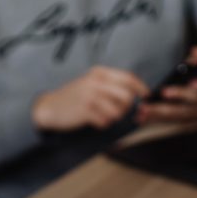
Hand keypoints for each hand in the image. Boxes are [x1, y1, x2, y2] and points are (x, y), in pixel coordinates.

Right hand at [32, 66, 148, 130]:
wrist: (50, 107)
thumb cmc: (74, 97)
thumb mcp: (91, 83)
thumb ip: (110, 85)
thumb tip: (134, 94)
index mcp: (99, 73)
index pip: (128, 78)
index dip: (141, 88)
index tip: (146, 96)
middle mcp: (96, 82)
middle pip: (127, 96)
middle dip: (127, 108)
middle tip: (119, 112)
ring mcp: (90, 96)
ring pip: (118, 111)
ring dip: (114, 117)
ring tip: (103, 116)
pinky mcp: (85, 110)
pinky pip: (105, 121)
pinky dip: (102, 124)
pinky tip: (94, 121)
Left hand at [137, 47, 196, 124]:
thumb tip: (195, 51)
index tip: (193, 83)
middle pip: (190, 106)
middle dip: (173, 101)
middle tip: (160, 95)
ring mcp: (196, 115)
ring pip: (177, 115)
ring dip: (159, 113)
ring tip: (143, 110)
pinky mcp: (185, 120)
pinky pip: (169, 120)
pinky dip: (155, 118)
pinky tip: (141, 117)